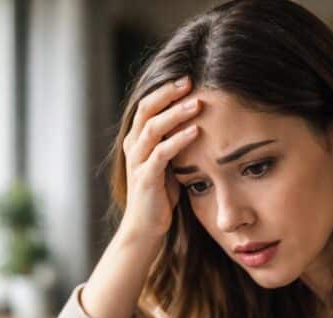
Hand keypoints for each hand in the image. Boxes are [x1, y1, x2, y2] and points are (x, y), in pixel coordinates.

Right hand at [120, 76, 200, 239]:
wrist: (146, 226)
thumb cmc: (160, 193)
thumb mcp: (169, 161)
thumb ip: (175, 141)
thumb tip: (199, 120)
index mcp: (137, 138)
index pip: (148, 104)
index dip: (165, 89)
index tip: (188, 78)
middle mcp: (133, 146)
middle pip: (147, 110)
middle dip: (168, 93)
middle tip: (191, 81)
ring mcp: (137, 161)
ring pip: (153, 129)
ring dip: (175, 114)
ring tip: (197, 104)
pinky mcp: (145, 178)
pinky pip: (161, 154)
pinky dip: (179, 141)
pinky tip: (195, 132)